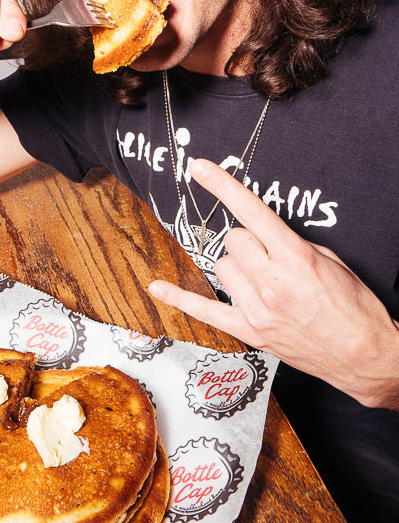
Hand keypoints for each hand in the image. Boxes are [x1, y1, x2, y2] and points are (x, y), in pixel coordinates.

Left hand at [148, 158, 398, 409]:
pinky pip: (204, 310)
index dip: (223, 186)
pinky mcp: (250, 332)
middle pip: (234, 242)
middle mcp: (272, 283)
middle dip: (249, 243)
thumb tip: (261, 233)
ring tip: (261, 278)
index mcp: (295, 259)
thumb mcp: (330, 261)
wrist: (365, 355)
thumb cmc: (353, 306)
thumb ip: (290, 244)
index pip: (250, 212)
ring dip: (237, 267)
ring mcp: (257, 309)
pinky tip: (158, 287)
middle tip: (269, 256)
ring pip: (221, 267)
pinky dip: (179, 298)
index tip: (200, 168)